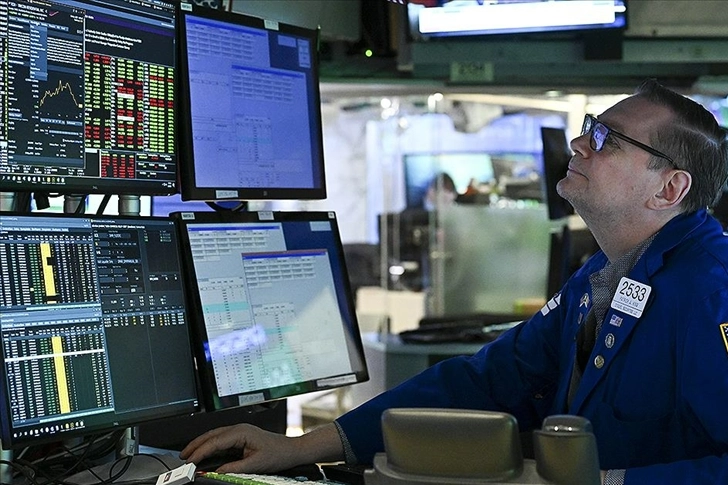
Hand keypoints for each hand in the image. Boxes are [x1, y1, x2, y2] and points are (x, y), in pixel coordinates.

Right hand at [179, 422, 344, 473]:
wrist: (292, 450)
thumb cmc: (278, 454)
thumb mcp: (255, 465)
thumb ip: (233, 468)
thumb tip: (216, 472)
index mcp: (241, 432)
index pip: (214, 441)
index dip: (200, 451)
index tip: (189, 461)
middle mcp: (238, 429)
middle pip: (211, 435)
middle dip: (195, 445)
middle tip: (182, 457)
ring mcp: (239, 432)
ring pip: (214, 436)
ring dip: (201, 445)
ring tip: (188, 455)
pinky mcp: (241, 437)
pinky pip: (221, 440)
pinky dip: (210, 446)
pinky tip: (204, 453)